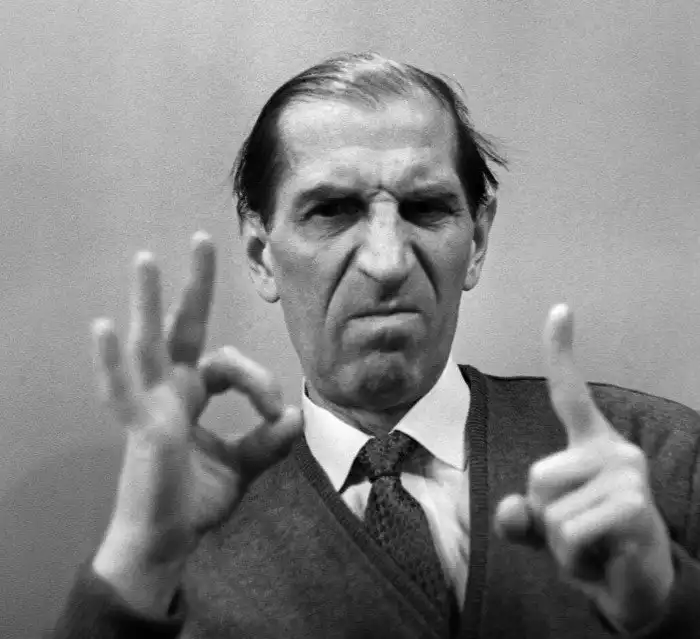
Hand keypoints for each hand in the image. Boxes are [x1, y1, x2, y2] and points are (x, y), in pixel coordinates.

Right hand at [92, 232, 302, 592]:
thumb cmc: (196, 501)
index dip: (258, 382)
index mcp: (192, 394)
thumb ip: (268, 442)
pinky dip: (111, 362)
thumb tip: (296, 417)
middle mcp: (171, 390)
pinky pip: (122, 391)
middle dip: (195, 285)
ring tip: (147, 260)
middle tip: (203, 239)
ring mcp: (152, 405)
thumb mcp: (244, 466)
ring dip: (148, 301)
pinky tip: (105, 326)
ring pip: (149, 344)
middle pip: (183, 327)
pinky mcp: (139, 428)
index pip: (228, 365)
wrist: (167, 542)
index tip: (277, 414)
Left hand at [493, 304, 673, 631]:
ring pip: (551, 510)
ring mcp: (628, 475)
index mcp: (591, 445)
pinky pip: (569, 532)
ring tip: (592, 545)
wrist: (635, 586)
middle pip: (538, 477)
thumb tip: (511, 512)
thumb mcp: (544, 527)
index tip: (559, 309)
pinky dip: (573, 557)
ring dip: (560, 542)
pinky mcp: (634, 505)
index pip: (570, 394)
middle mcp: (615, 451)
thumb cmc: (590, 543)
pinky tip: (602, 557)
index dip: (561, 352)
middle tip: (579, 531)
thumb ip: (520, 517)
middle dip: (546, 516)